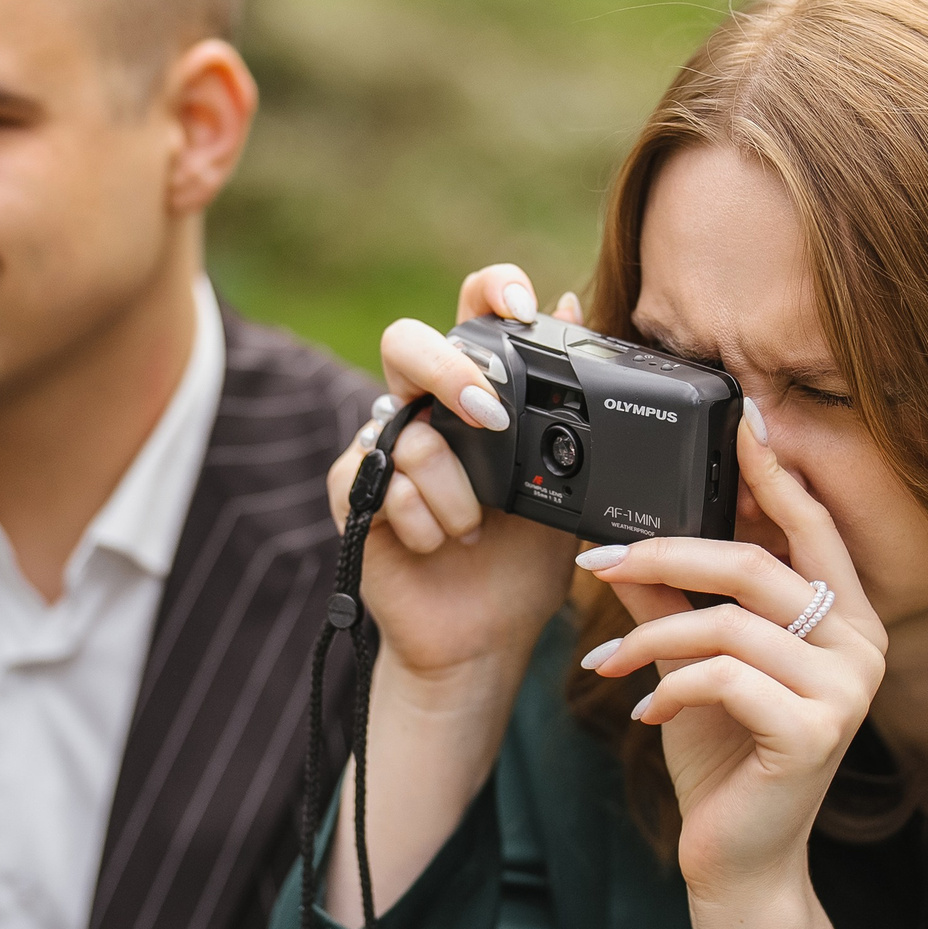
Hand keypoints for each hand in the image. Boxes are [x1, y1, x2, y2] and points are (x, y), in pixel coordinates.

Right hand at [330, 263, 580, 689]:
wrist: (484, 637)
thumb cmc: (521, 561)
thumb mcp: (564, 482)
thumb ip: (566, 407)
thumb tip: (576, 303)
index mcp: (475, 395)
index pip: (471, 314)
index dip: (488, 290)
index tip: (519, 305)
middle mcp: (422, 410)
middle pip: (407, 343)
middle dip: (451, 374)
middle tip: (491, 419)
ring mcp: (382, 450)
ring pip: (411, 433)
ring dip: (458, 495)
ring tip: (474, 532)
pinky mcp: (351, 493)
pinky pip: (384, 484)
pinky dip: (425, 522)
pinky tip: (438, 546)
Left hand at [575, 409, 888, 905]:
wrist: (737, 861)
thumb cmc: (723, 757)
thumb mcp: (691, 662)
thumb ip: (672, 598)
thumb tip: (626, 537)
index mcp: (845, 617)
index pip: (812, 524)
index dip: (774, 471)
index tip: (737, 419)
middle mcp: (862, 644)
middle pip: (758, 563)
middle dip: (668, 553)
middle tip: (598, 562)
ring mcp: (846, 690)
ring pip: (731, 622)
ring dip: (651, 635)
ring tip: (607, 662)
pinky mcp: (816, 731)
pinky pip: (725, 677)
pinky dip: (669, 686)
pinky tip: (645, 709)